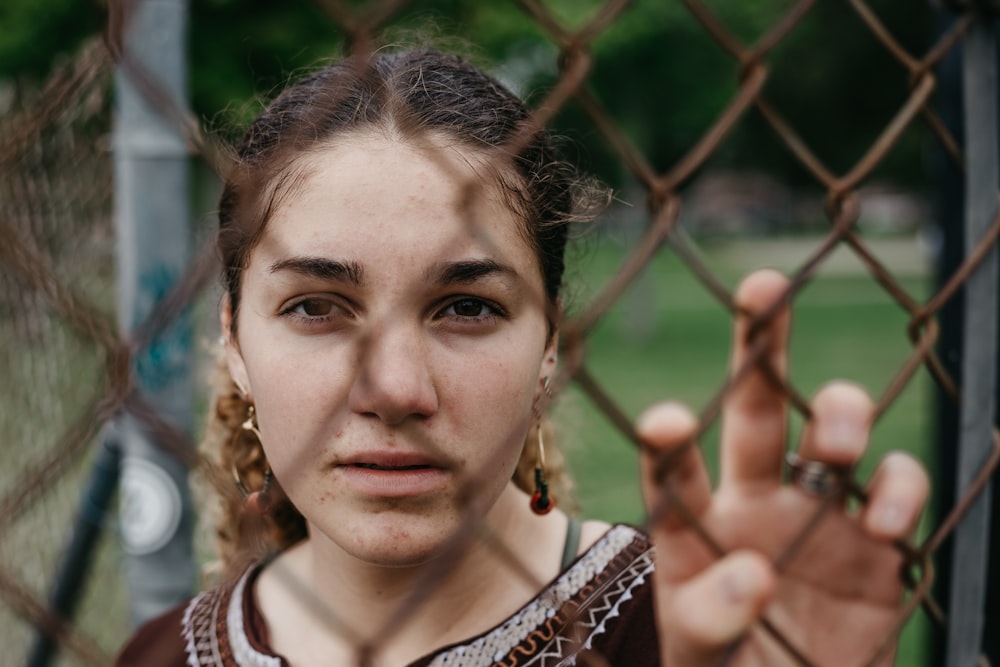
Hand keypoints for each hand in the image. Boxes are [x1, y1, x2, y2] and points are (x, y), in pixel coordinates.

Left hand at [639, 269, 928, 665]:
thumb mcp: (703, 657)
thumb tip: (749, 576)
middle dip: (761, 342)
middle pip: (758, 406)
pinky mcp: (880, 538)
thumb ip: (711, 618)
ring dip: (841, 416)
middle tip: (762, 286)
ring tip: (837, 444)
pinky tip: (884, 520)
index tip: (664, 423)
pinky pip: (896, 486)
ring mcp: (822, 510)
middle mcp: (758, 497)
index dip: (671, 442)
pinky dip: (899, 490)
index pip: (677, 469)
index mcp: (700, 520)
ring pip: (834, 430)